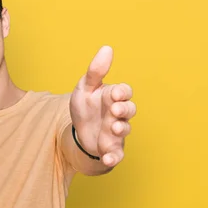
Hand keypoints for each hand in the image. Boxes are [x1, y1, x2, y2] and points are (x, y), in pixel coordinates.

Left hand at [70, 45, 135, 167]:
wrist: (79, 132)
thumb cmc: (85, 107)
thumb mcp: (85, 87)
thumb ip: (95, 71)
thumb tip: (107, 48)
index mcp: (113, 97)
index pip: (125, 91)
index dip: (122, 93)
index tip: (114, 94)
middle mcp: (118, 114)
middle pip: (129, 110)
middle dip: (124, 110)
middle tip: (115, 110)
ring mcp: (116, 132)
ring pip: (124, 130)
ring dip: (120, 130)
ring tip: (112, 128)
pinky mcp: (111, 148)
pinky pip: (117, 153)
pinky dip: (114, 157)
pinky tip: (107, 158)